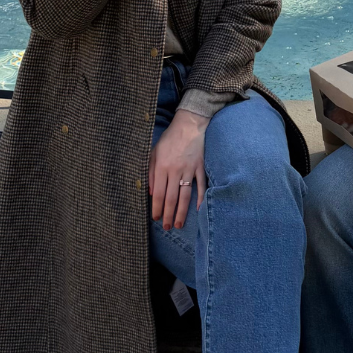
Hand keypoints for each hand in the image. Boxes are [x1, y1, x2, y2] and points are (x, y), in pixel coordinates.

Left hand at [149, 109, 207, 228]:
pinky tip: (199, 210)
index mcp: (162, 167)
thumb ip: (150, 173)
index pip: (159, 193)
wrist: (189, 125)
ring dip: (182, 212)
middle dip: (169, 215)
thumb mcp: (154, 153)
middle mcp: (175, 170)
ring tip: (179, 224)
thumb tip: (151, 193)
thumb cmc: (169, 139)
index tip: (156, 218)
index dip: (157, 208)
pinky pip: (201, 185)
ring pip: (185, 195)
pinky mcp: (200, 167)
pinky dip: (200, 198)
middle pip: (172, 198)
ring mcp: (189, 169)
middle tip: (168, 227)